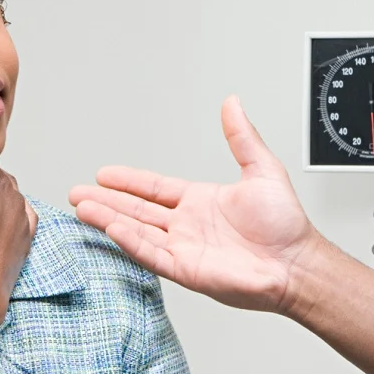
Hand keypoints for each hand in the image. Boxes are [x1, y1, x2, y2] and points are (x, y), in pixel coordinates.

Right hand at [70, 96, 320, 313]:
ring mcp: (184, 248)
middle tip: (77, 193)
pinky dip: (129, 240)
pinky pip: (150, 253)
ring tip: (81, 208)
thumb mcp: (261, 170)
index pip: (155, 189)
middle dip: (106, 200)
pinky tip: (109, 226)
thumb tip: (233, 104)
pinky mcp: (186, 270)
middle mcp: (188, 225)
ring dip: (108, 218)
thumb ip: (241, 138)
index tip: (104, 174)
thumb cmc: (285, 225)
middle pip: (137, 209)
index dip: (129, 181)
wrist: (295, 263)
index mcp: (201, 202)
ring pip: (136, 230)